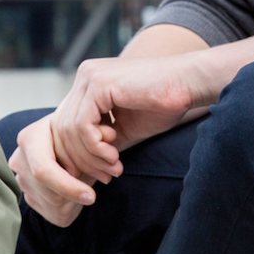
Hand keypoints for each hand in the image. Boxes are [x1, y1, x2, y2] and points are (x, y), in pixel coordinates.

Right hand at [10, 114, 98, 227]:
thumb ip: (100, 137)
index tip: (92, 196)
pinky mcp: (29, 197)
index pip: (43, 171)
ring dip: (75, 199)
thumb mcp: (89, 132)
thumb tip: (110, 137)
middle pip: (51, 193)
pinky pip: (54, 213)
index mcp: (30, 138)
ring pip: (54, 205)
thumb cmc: (79, 136)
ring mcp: (21, 181)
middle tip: (92, 180)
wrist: (67, 143)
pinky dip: (71, 206)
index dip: (68, 187)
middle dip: (76, 193)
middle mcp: (19, 161)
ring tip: (83, 181)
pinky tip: (75, 190)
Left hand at [51, 51, 220, 181]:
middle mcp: (84, 76)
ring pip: (70, 130)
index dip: (80, 155)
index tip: (102, 174)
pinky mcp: (97, 84)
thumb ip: (102, 140)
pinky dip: (95, 147)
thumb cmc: (164, 104)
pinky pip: (82, 126)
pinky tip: (114, 155)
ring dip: (91, 157)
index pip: (67, 125)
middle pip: (64, 128)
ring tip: (114, 168)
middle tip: (106, 177)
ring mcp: (89, 78)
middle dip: (84, 159)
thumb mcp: (124, 127)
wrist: (190, 83)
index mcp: (89, 84)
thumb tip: (82, 166)